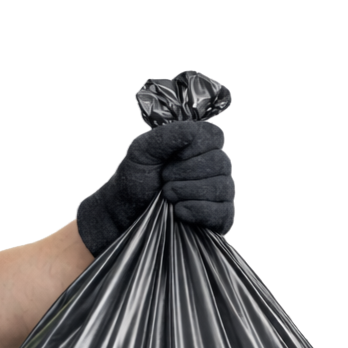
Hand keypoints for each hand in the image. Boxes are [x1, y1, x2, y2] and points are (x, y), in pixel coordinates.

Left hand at [76, 120, 234, 255]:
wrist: (125, 213)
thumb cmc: (136, 179)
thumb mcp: (141, 151)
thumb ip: (165, 136)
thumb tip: (192, 130)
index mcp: (200, 144)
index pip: (214, 136)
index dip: (192, 148)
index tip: (169, 158)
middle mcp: (216, 166)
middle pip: (220, 163)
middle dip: (184, 173)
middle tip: (163, 179)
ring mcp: (220, 192)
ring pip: (222, 187)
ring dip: (187, 191)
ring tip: (167, 195)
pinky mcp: (220, 217)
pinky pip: (223, 212)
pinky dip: (198, 211)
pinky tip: (178, 211)